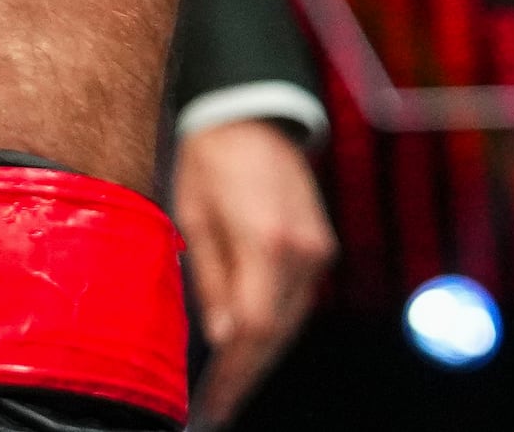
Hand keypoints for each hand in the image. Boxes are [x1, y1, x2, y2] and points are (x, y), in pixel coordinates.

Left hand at [169, 123, 331, 425]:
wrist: (250, 112)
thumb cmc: (209, 157)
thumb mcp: (193, 216)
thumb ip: (211, 280)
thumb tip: (222, 337)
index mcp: (266, 241)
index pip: (253, 328)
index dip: (233, 374)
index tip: (212, 404)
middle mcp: (301, 250)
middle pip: (277, 333)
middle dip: (247, 375)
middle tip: (218, 407)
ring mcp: (317, 248)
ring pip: (291, 322)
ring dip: (261, 356)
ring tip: (229, 387)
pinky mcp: (321, 245)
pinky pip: (298, 301)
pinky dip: (275, 327)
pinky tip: (251, 346)